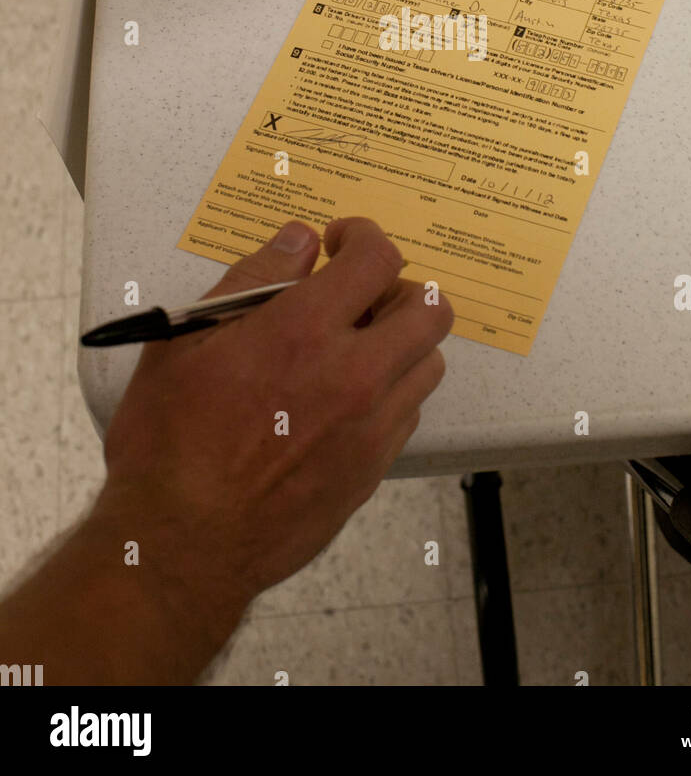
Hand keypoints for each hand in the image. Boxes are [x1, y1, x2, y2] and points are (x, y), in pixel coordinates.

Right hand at [96, 217, 452, 611]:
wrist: (181, 543)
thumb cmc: (170, 442)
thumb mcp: (186, 340)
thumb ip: (252, 279)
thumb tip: (299, 241)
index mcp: (305, 332)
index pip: (376, 258)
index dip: (364, 237)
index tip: (340, 243)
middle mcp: (355, 376)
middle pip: (429, 308)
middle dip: (398, 287)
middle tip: (359, 295)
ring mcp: (371, 428)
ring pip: (428, 362)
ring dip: (401, 342)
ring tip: (353, 348)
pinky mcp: (372, 471)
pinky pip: (408, 414)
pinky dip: (390, 392)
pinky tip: (345, 401)